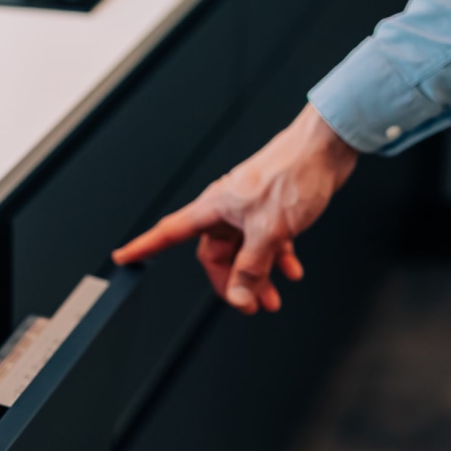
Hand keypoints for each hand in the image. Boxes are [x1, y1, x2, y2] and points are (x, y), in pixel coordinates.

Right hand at [112, 104, 358, 314]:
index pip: (168, 233)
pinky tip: (291, 271)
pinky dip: (277, 259)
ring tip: (273, 297)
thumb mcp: (269, 231)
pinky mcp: (272, 209)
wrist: (327, 147)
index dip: (144, 247)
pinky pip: (267, 242)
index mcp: (214, 208)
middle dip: (232, 282)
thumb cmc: (293, 172)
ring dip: (259, 276)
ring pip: (245, 252)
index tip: (123, 256)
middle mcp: (227, 209)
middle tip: (248, 303)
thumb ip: (252, 267)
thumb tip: (238, 294)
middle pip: (215, 255)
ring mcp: (250, 210)